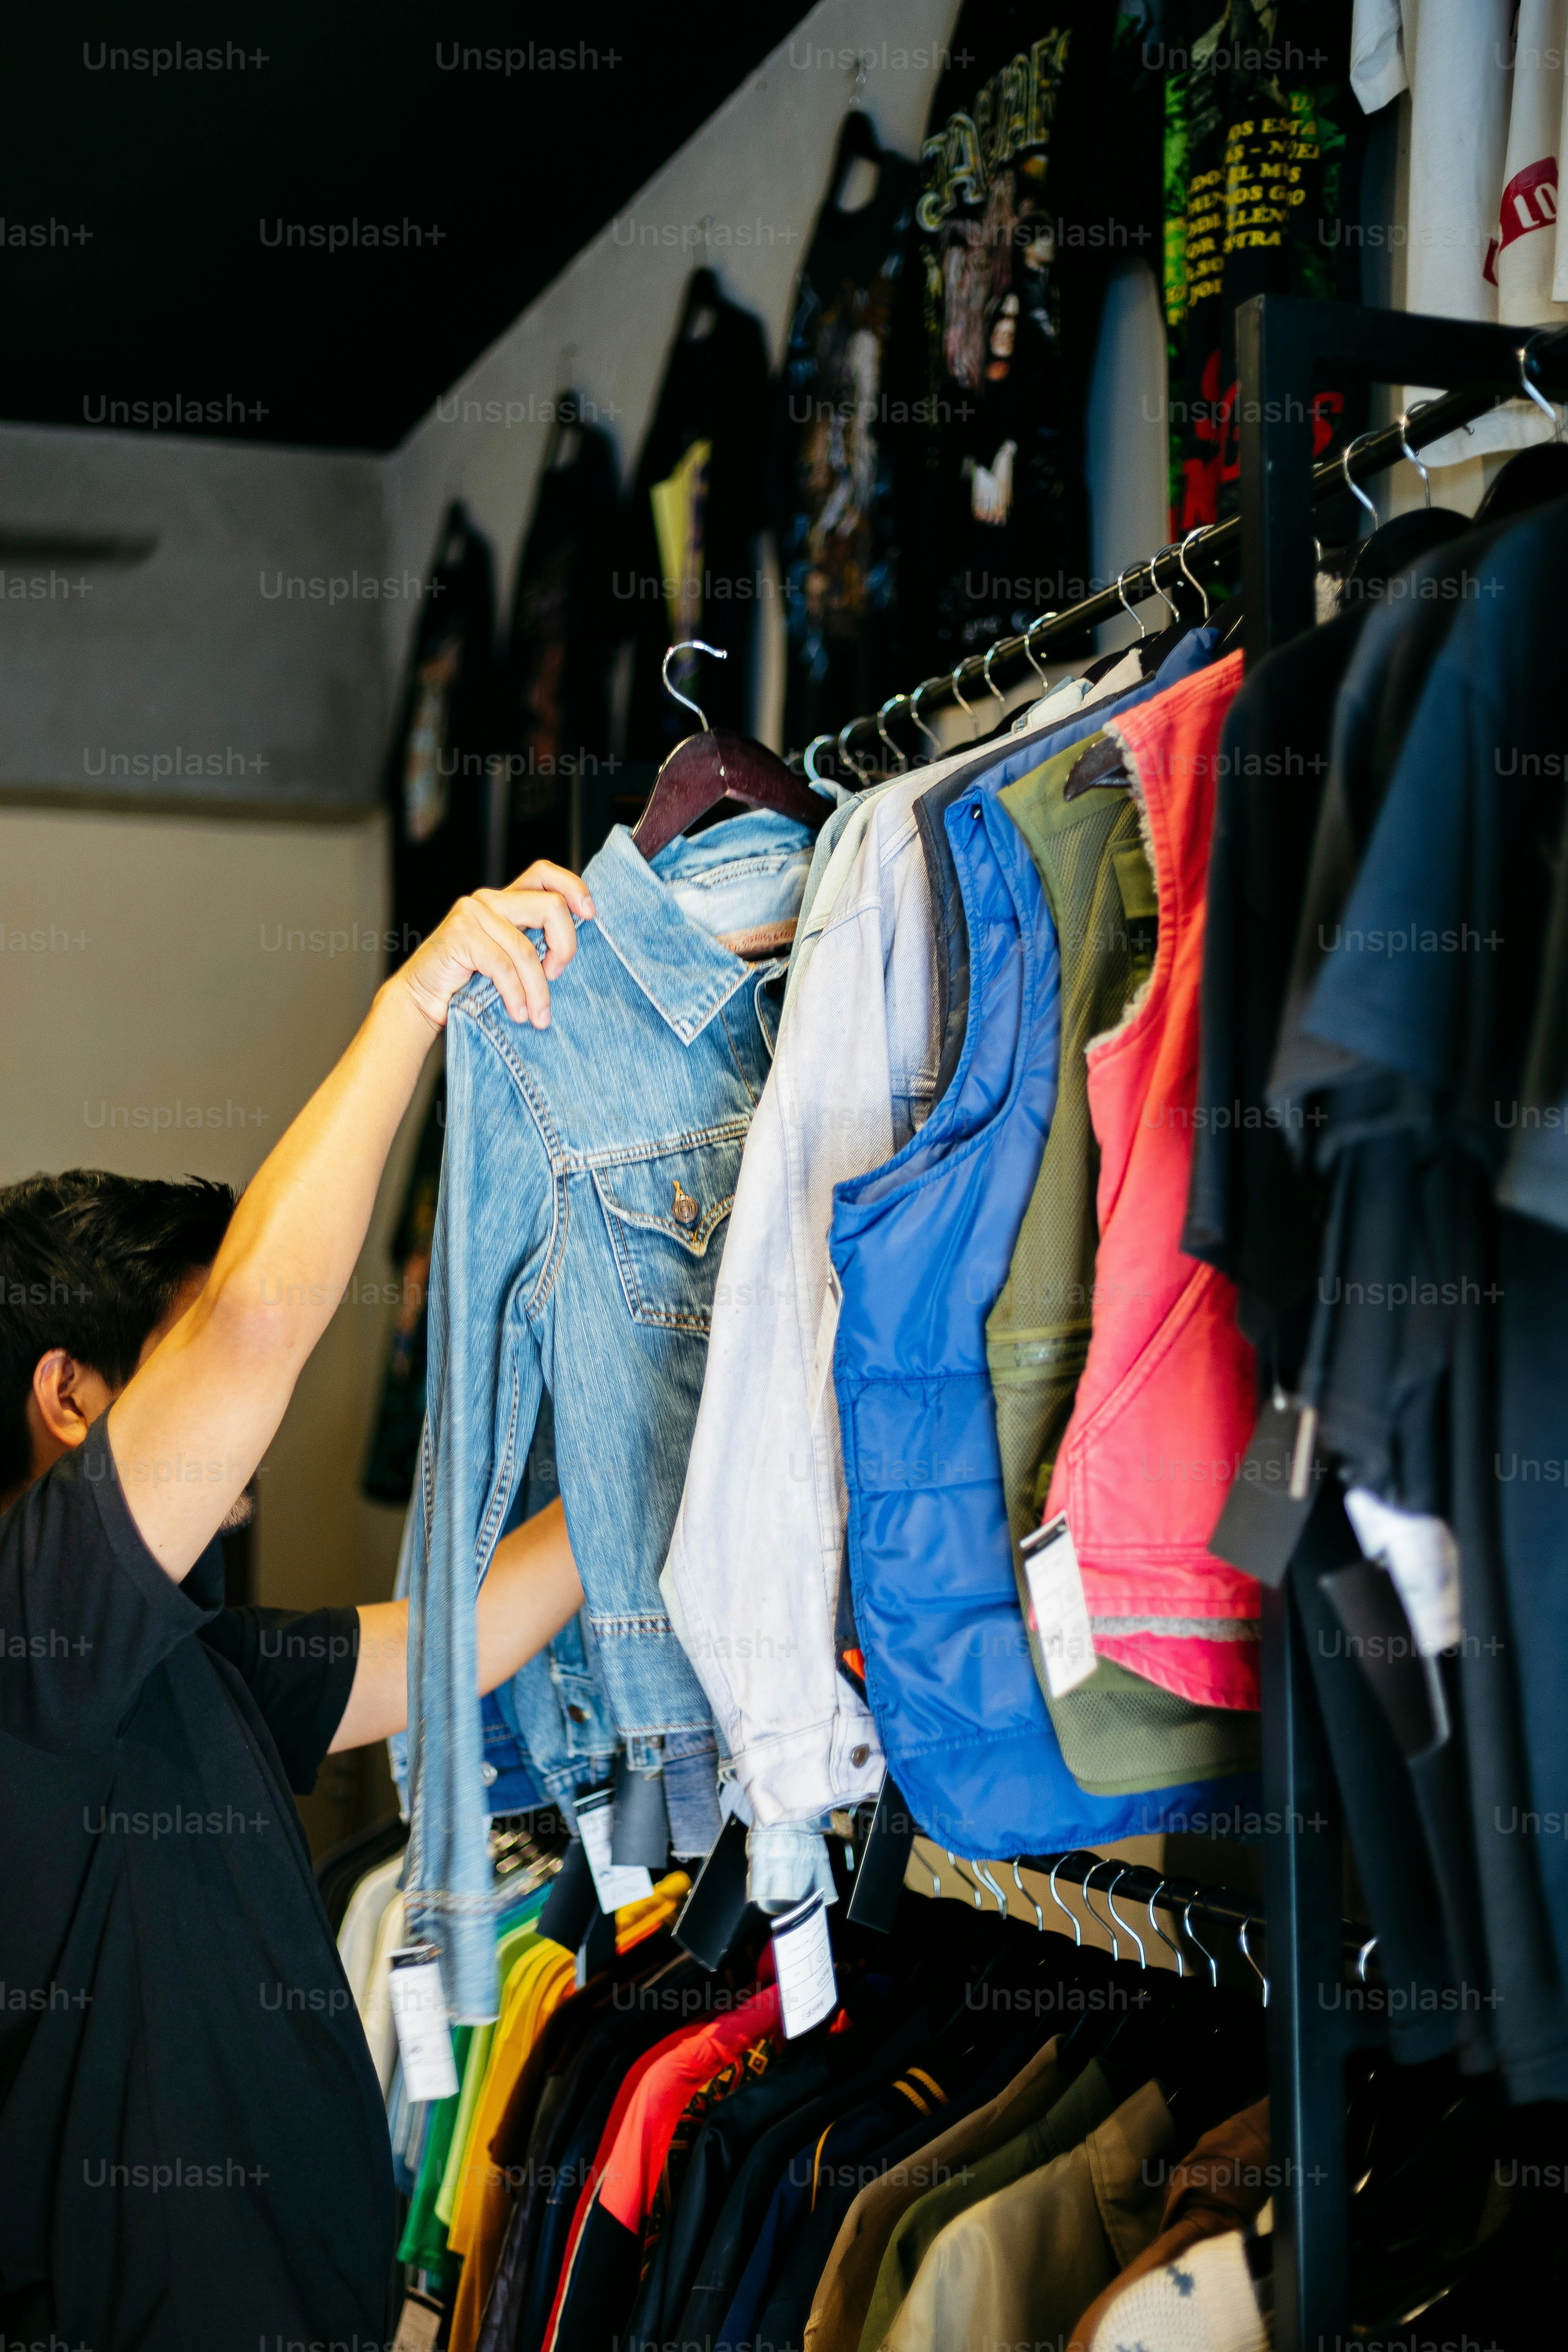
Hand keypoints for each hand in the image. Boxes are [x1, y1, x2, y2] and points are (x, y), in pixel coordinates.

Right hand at [394, 861, 595, 1032]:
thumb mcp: (510, 960)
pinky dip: (515, 994)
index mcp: (505, 900)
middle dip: (565, 947)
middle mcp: (490, 900)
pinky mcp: (459, 935)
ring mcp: (472, 914)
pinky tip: (517, 1013)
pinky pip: (502, 966)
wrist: (421, 999)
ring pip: (527, 948)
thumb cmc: (469, 983)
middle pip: (551, 907)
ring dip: (538, 990)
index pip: (545, 873)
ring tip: (538, 1016)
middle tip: (557, 977)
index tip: (590, 915)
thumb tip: (570, 954)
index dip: (573, 888)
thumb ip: (534, 945)